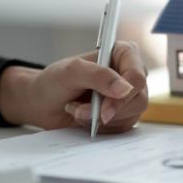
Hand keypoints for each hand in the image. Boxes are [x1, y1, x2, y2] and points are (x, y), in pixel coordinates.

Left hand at [0, 41, 148, 132]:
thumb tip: (124, 89)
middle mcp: (130, 74)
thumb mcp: (71, 71)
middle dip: (107, 110)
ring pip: (131, 115)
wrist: (43, 103)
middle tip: (80, 111)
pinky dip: (101, 127)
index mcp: (123, 54)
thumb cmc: (54, 81)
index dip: (124, 95)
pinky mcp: (124, 115)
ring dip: (99, 118)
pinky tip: (85, 118)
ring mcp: (129, 96)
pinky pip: (122, 128)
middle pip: (138, 99)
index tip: (104, 110)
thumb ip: (97, 75)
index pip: (137, 76)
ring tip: (77, 110)